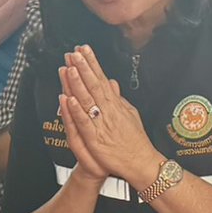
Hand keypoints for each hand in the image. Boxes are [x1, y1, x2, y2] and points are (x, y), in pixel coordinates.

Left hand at [59, 45, 156, 184]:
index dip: (92, 64)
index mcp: (115, 105)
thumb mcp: (130, 114)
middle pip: (94, 86)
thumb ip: (118, 99)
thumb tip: (111, 83)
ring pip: (88, 101)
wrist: (141, 162)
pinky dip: (77, 111)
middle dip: (84, 68)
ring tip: (70, 67)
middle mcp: (109, 112)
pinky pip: (85, 123)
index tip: (84, 50)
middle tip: (75, 52)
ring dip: (79, 84)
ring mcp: (102, 125)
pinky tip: (70, 99)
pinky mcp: (96, 139)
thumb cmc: (135, 141)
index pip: (101, 79)